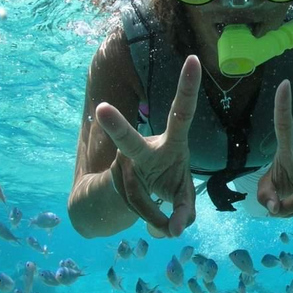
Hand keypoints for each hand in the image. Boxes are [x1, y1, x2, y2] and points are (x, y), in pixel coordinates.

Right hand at [95, 55, 199, 237]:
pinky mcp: (115, 187)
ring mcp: (125, 170)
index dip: (187, 87)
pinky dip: (155, 224)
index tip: (192, 59)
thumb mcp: (183, 195)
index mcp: (172, 144)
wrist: (131, 196)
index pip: (182, 112)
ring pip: (136, 198)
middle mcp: (144, 152)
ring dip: (155, 216)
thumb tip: (172, 232)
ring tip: (169, 228)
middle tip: (101, 109)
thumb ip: (184, 212)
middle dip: (117, 129)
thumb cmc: (168, 182)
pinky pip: (134, 212)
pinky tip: (162, 228)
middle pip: (130, 142)